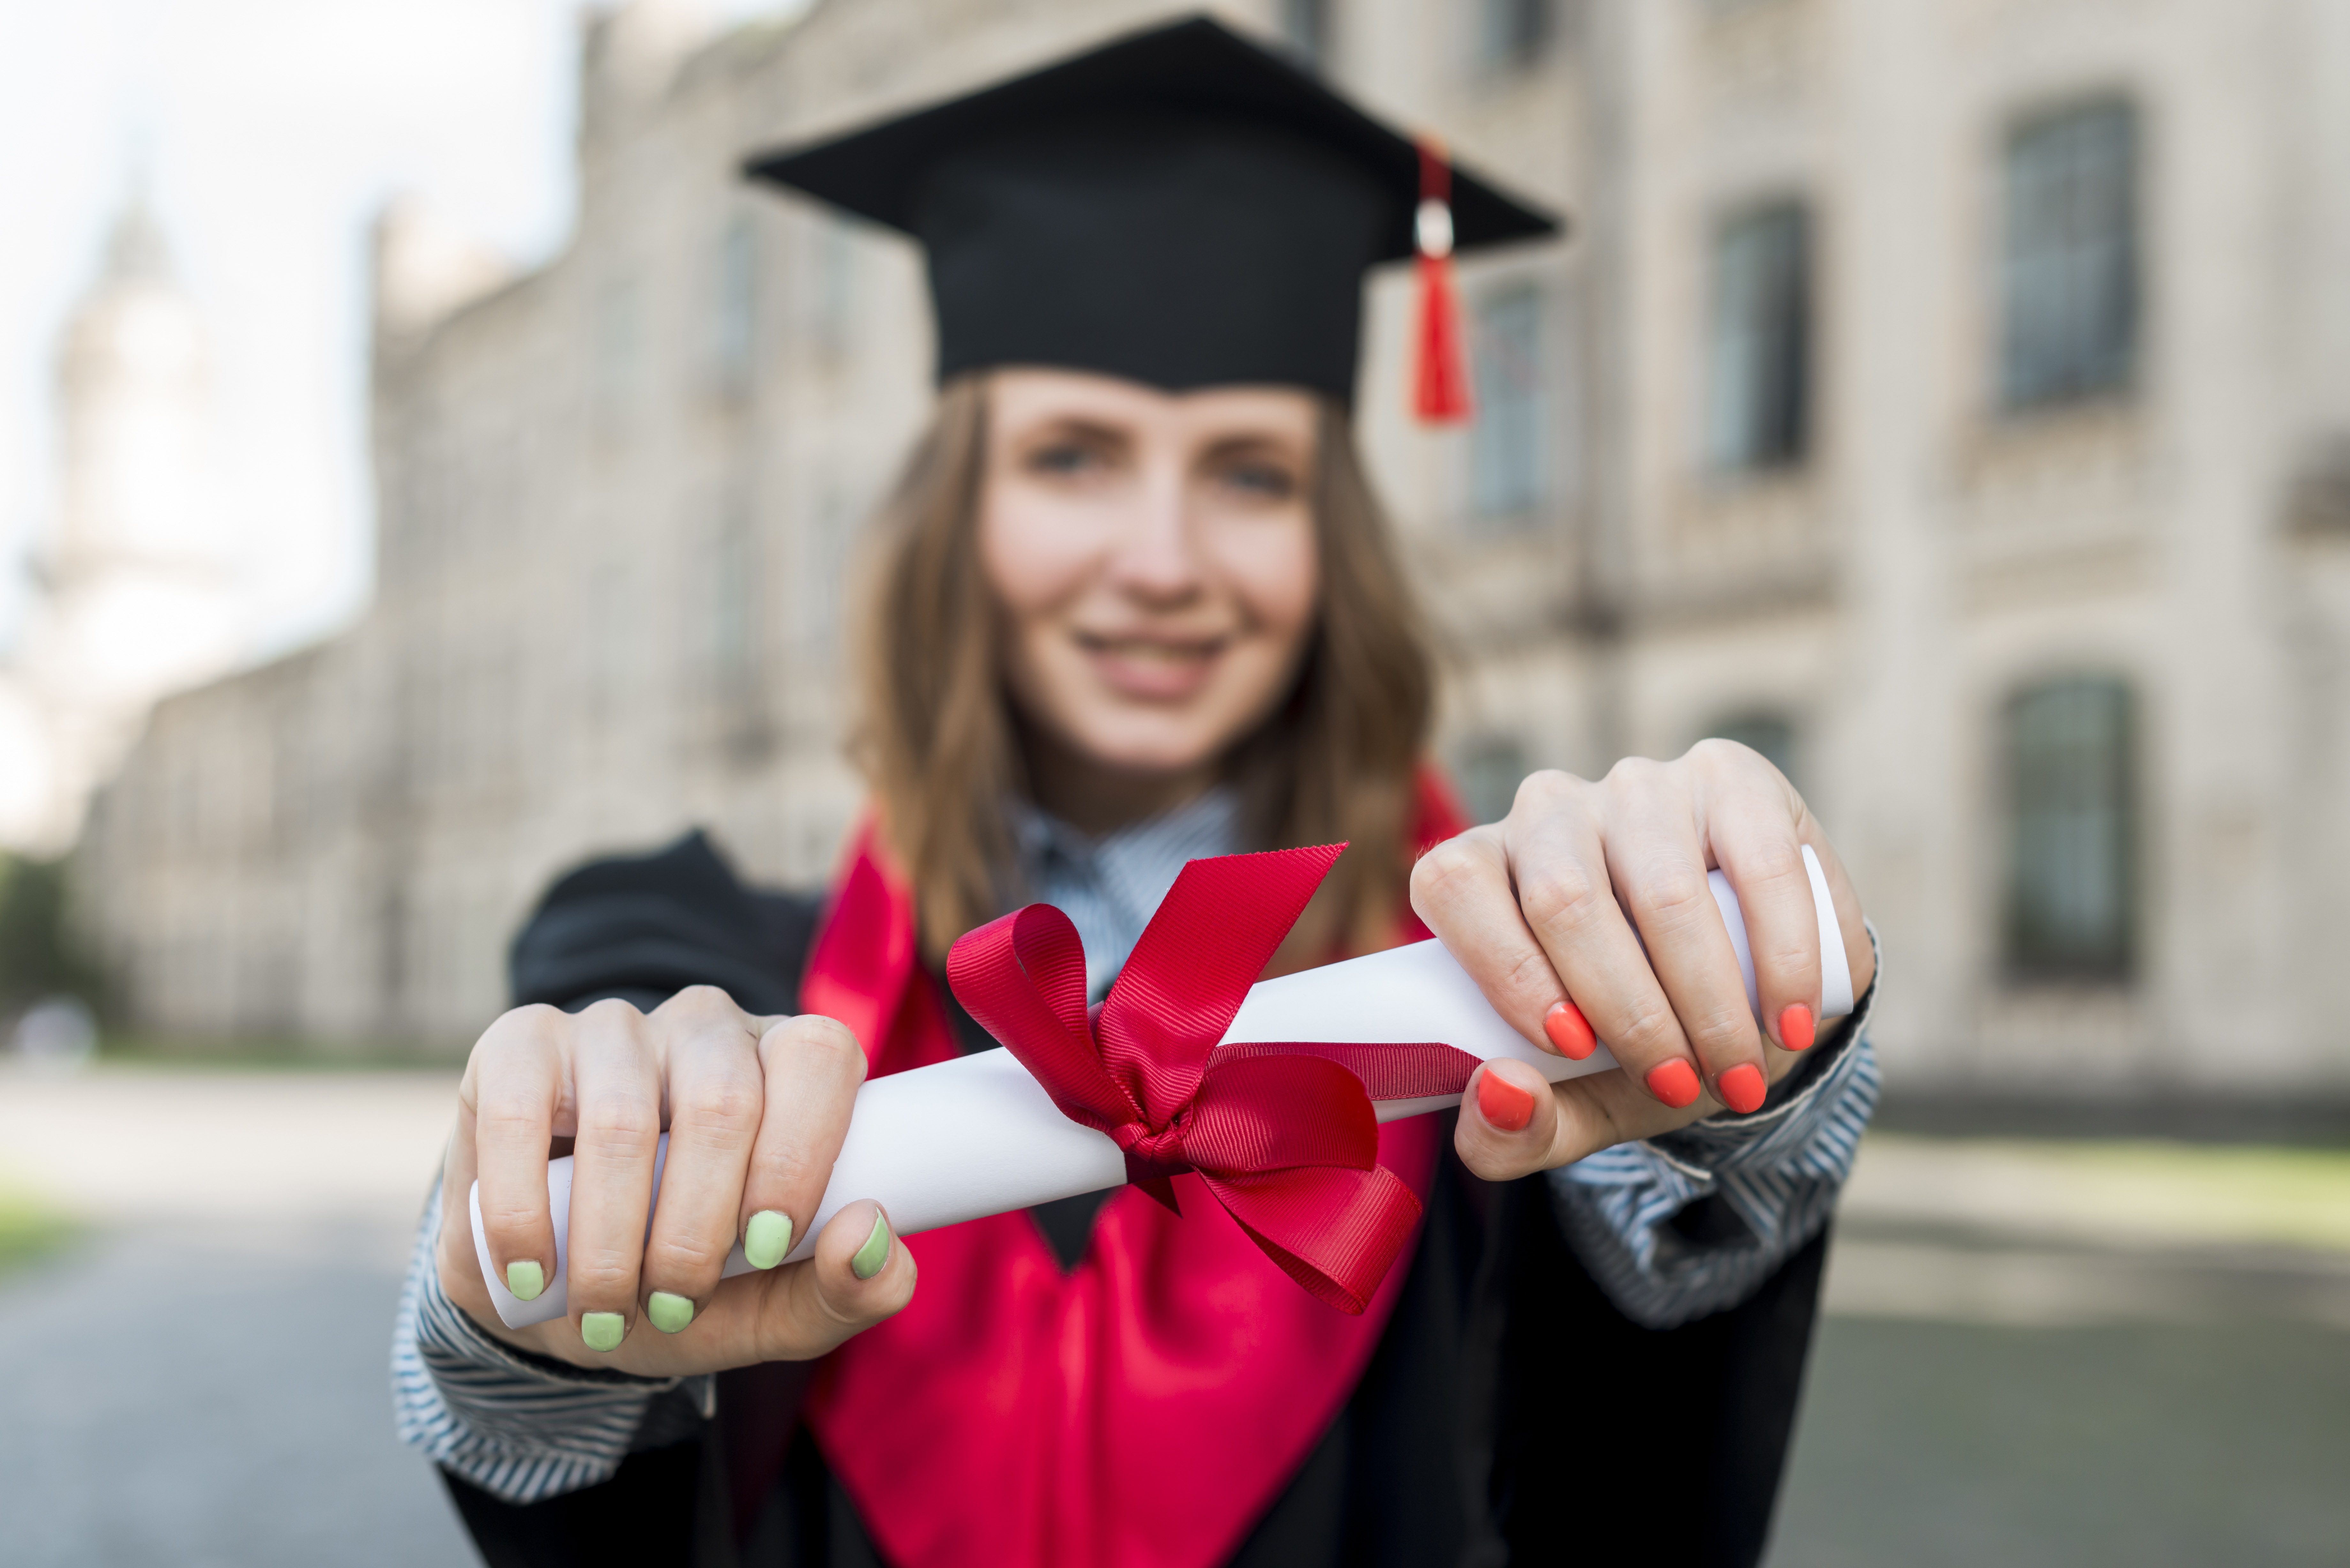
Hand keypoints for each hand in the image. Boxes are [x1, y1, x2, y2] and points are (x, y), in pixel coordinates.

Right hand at [434, 987, 916, 1373]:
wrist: (559, 1298)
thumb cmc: (687, 1290)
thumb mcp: (776, 1308)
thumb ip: (851, 1288)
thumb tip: (875, 1236)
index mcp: (784, 1066)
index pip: (820, 1060)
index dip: (798, 1156)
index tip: (763, 1250)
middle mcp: (706, 1029)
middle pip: (724, 1099)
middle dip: (698, 1228)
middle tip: (674, 1307)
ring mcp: (610, 1028)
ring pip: (623, 1116)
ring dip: (612, 1239)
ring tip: (606, 1313)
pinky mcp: (519, 1045)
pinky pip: (522, 1112)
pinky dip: (524, 1211)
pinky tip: (532, 1273)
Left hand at [1410, 740, 1874, 1180]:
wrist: (1738, 1002)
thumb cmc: (1634, 1040)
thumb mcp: (1573, 1100)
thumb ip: (1517, 1129)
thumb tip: (1498, 1096)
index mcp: (1481, 868)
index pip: (1455, 888)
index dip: (1507, 970)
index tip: (1572, 1049)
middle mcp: (1548, 811)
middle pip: (1565, 900)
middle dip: (1630, 1016)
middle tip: (1678, 1087)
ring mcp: (1639, 786)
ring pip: (1661, 890)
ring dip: (1708, 999)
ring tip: (1740, 1073)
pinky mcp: (1729, 778)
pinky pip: (1758, 862)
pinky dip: (1780, 956)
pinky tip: (1789, 1019)